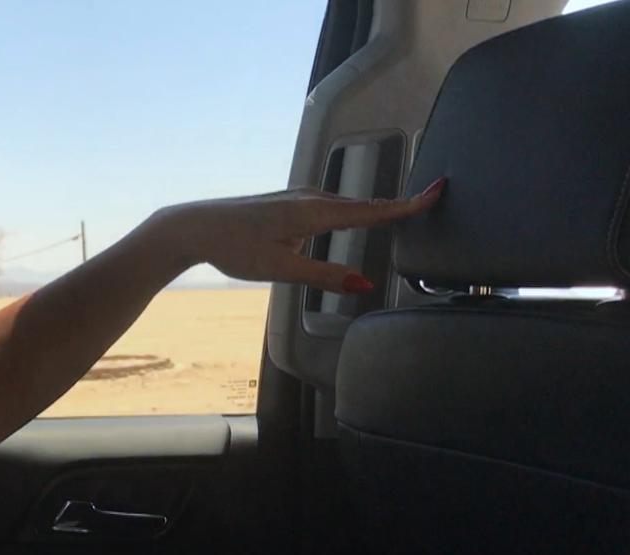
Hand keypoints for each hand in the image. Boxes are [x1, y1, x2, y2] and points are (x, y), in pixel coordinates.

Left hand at [138, 179, 445, 293]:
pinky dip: (351, 213)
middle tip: (434, 204)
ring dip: (374, 211)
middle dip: (398, 207)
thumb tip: (363, 283)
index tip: (439, 191)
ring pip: (346, 207)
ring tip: (408, 213)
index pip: (371, 211)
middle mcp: (311, 198)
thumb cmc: (234, 247)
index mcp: (314, 211)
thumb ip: (324, 275)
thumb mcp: (281, 268)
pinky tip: (358, 220)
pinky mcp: (289, 203)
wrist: (195, 227)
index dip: (407, 205)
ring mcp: (299, 198)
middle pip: (364, 206)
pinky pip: (330, 208)